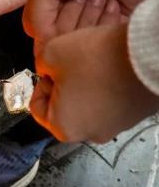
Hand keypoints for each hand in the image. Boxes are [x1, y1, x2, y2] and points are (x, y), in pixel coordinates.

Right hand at [24, 0, 158, 43]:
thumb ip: (35, 14)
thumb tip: (43, 45)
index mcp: (49, 5)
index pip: (42, 36)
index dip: (50, 29)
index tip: (61, 7)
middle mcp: (70, 15)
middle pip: (64, 42)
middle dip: (73, 19)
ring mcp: (94, 20)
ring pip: (86, 43)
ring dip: (92, 18)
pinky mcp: (117, 24)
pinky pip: (108, 41)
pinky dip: (109, 24)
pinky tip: (114, 2)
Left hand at [30, 24, 158, 142]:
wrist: (149, 55)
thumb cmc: (99, 60)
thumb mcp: (52, 53)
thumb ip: (41, 64)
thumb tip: (46, 68)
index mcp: (64, 127)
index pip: (38, 109)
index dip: (40, 85)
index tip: (48, 72)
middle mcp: (90, 134)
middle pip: (65, 108)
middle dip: (64, 84)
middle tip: (69, 64)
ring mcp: (115, 126)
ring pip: (88, 103)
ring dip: (86, 83)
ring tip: (92, 63)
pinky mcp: (134, 115)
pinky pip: (111, 100)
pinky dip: (107, 85)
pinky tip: (110, 67)